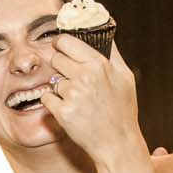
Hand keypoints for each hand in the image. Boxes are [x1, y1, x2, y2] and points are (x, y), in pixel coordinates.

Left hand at [40, 35, 144, 169]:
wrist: (117, 143)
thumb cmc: (122, 110)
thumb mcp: (125, 76)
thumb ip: (112, 52)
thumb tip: (105, 29)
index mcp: (100, 64)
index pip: (67, 41)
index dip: (61, 43)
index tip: (60, 47)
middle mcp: (85, 77)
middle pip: (56, 58)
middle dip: (61, 67)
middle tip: (72, 79)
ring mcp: (73, 95)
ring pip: (53, 80)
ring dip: (61, 88)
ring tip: (78, 100)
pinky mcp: (63, 112)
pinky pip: (47, 97)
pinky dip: (54, 103)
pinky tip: (69, 110)